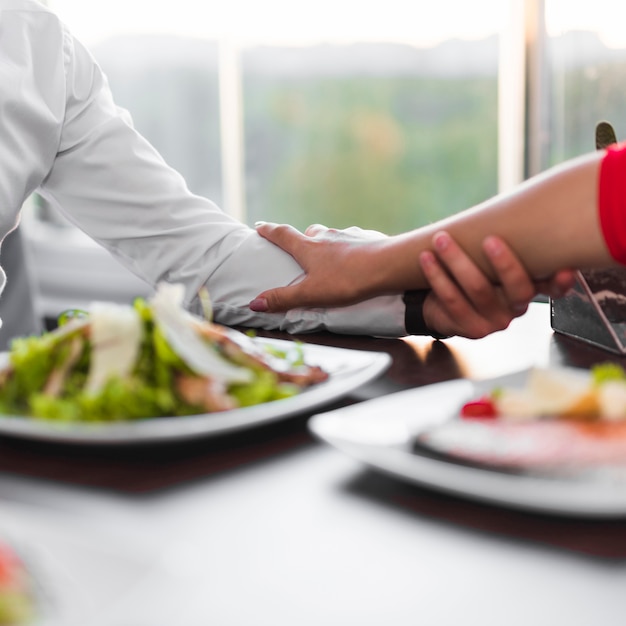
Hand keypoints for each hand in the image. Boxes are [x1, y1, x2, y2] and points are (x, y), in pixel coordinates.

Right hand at [250, 222, 385, 311]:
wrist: (387, 265)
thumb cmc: (346, 280)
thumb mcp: (311, 294)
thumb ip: (283, 299)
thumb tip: (253, 304)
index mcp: (308, 248)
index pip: (283, 235)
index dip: (269, 231)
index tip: (259, 227)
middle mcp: (326, 236)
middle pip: (309, 232)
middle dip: (302, 237)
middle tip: (300, 245)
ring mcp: (348, 235)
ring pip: (333, 235)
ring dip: (328, 242)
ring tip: (330, 255)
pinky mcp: (368, 239)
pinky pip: (355, 240)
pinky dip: (351, 246)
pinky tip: (357, 257)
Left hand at [420, 232, 575, 338]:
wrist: (444, 308)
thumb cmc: (474, 273)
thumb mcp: (489, 261)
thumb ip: (502, 243)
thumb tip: (507, 205)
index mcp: (529, 288)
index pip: (553, 289)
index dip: (560, 282)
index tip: (564, 269)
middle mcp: (516, 308)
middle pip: (517, 288)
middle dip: (504, 263)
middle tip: (490, 240)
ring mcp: (494, 322)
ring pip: (478, 290)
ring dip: (457, 261)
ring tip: (442, 239)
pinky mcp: (470, 329)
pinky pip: (452, 299)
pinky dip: (437, 276)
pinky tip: (426, 258)